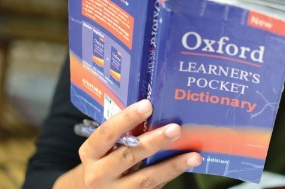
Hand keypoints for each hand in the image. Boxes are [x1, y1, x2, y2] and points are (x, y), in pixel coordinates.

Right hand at [53, 99, 201, 188]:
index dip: (127, 118)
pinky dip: (171, 175)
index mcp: (90, 152)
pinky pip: (153, 187)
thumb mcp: (105, 148)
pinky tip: (187, 166)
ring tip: (193, 156)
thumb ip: (124, 134)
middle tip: (176, 128)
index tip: (148, 105)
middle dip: (154, 141)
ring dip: (172, 165)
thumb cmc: (105, 161)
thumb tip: (157, 111)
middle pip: (128, 155)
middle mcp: (98, 173)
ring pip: (145, 179)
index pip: (107, 132)